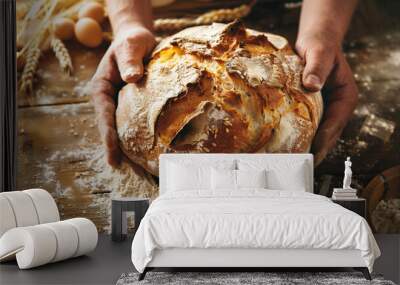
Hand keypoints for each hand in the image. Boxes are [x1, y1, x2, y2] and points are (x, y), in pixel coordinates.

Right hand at [90, 26, 155, 166]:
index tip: (112, 153)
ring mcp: (120, 103)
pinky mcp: (133, 105)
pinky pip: (134, 122)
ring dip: (126, 146)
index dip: (108, 134)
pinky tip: (148, 150)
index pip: (104, 114)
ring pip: (122, 127)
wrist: (138, 39)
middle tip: (120, 168)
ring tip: (134, 168)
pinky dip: (138, 136)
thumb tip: (132, 78)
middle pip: (110, 126)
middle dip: (114, 147)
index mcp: (102, 87)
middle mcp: (109, 98)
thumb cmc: (132, 41)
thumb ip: (130, 60)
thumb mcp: (130, 46)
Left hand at [296, 35, 357, 165]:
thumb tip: (312, 85)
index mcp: (345, 97)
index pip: (336, 122)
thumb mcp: (319, 53)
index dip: (325, 137)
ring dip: (308, 146)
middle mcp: (337, 107)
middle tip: (300, 164)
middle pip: (328, 134)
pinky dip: (300, 136)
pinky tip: (287, 145)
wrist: (314, 42)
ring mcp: (325, 110)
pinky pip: (308, 126)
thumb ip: (316, 67)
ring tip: (292, 160)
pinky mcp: (313, 110)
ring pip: (318, 133)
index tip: (314, 150)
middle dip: (316, 149)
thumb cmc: (319, 46)